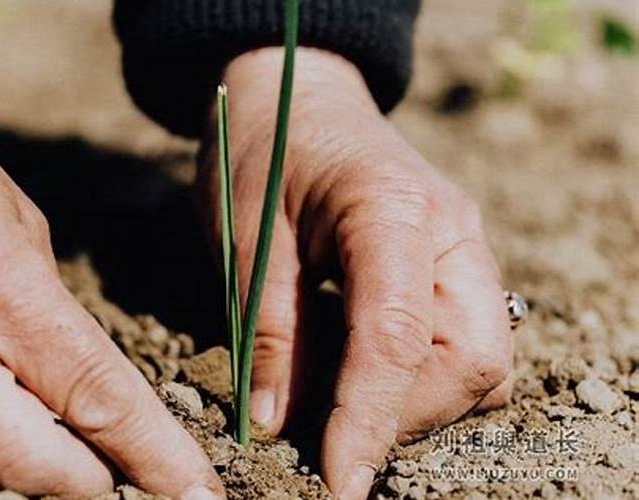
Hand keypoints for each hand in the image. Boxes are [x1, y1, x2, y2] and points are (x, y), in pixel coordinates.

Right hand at [0, 80, 222, 498]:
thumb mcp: (19, 229)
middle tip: (124, 478)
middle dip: (92, 484)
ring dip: (26, 457)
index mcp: (4, 293)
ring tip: (45, 418)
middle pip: (35, 466)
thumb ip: (49, 311)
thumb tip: (74, 377)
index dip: (158, 458)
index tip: (199, 494)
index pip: (100, 400)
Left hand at [199, 48, 512, 498]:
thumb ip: (270, 331)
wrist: (296, 95)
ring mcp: (464, 247)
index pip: (399, 338)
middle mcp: (452, 231)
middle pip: (470, 361)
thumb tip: (278, 426)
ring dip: (415, 403)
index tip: (339, 482)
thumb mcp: (246, 235)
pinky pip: (464, 345)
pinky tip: (364, 372)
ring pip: (479, 362)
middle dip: (404, 415)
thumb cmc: (262, 149)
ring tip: (341, 403)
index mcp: (393, 208)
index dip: (370, 420)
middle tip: (329, 432)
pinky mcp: (455, 264)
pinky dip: (421, 379)